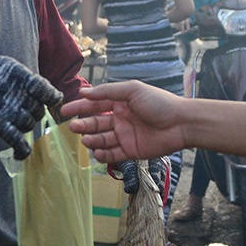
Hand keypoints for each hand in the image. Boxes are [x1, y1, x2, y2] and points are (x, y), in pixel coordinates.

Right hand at [0, 52, 63, 159]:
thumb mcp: (9, 66)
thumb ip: (28, 79)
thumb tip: (50, 94)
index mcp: (21, 76)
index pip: (45, 90)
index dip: (52, 97)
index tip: (54, 100)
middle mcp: (16, 92)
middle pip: (38, 110)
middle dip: (36, 111)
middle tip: (25, 108)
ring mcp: (6, 107)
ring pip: (29, 124)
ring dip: (27, 124)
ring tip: (16, 118)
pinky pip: (13, 138)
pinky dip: (21, 148)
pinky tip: (23, 154)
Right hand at [61, 82, 186, 162]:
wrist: (181, 123)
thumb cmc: (159, 103)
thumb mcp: (132, 90)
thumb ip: (108, 92)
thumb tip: (84, 93)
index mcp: (120, 103)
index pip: (95, 105)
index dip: (79, 107)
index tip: (65, 110)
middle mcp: (120, 119)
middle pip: (96, 123)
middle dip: (83, 125)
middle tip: (73, 127)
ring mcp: (125, 136)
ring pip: (102, 140)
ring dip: (92, 140)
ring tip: (86, 140)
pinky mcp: (131, 151)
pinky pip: (113, 155)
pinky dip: (103, 155)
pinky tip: (97, 153)